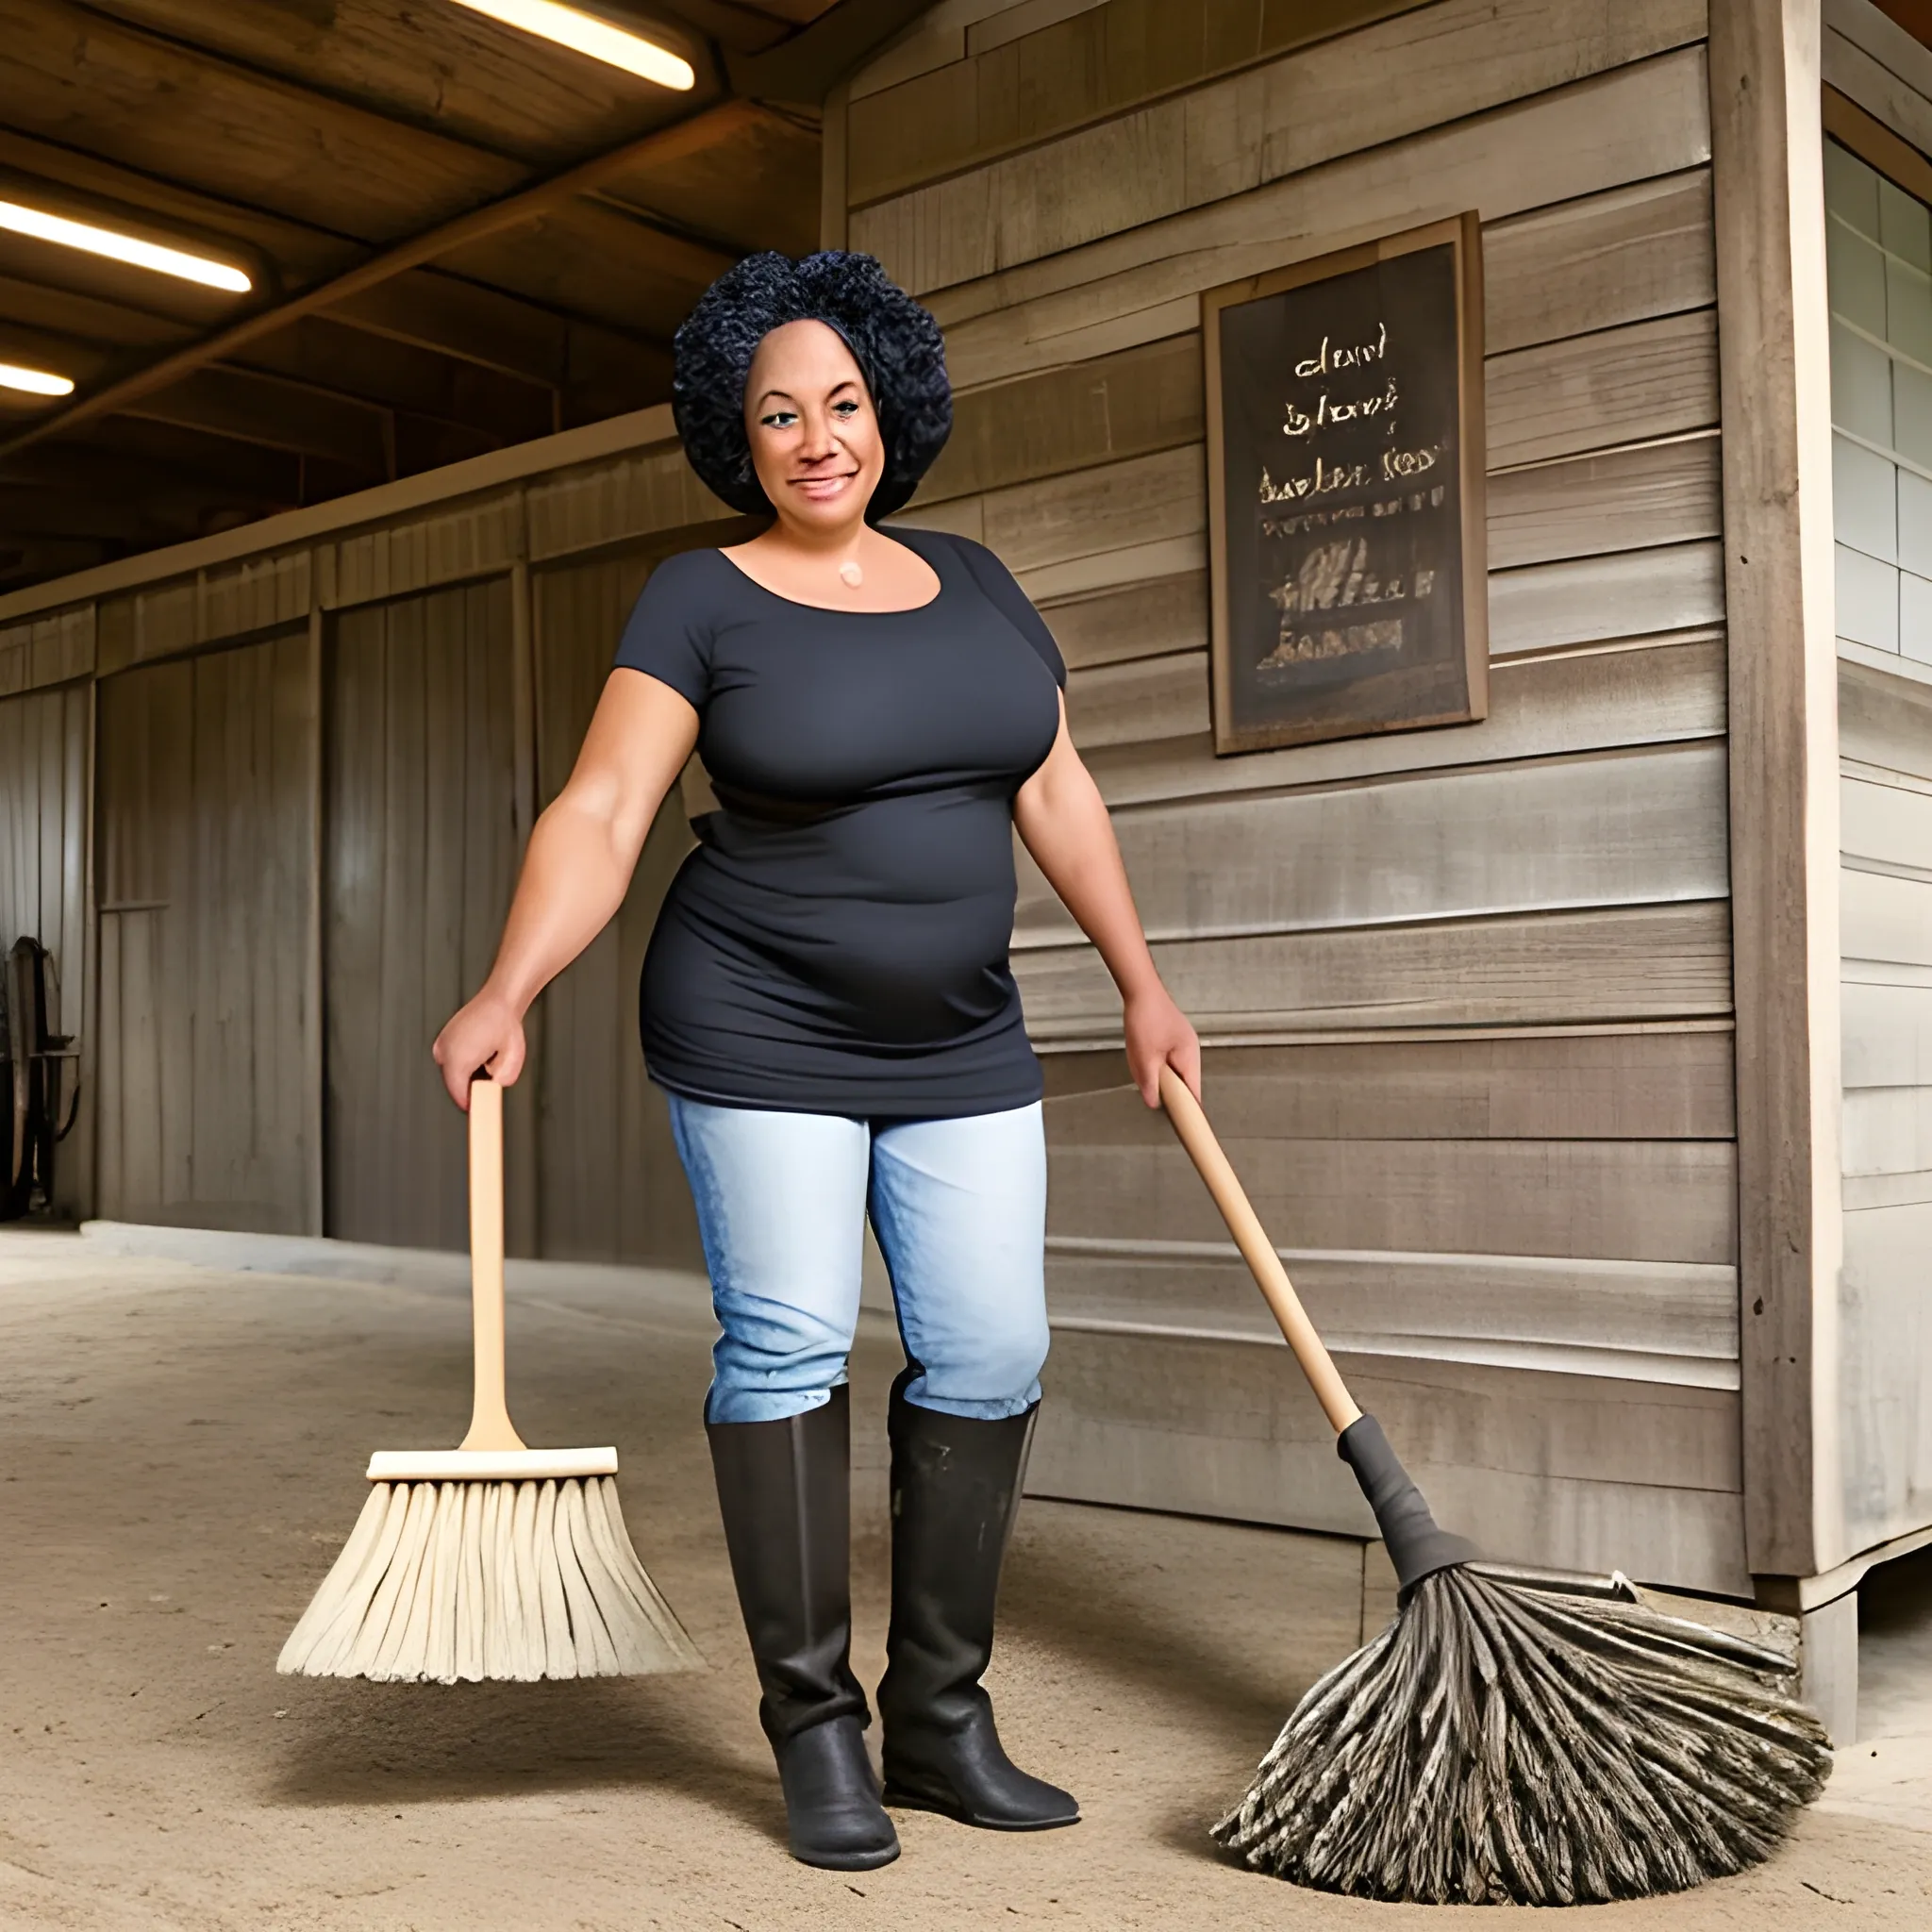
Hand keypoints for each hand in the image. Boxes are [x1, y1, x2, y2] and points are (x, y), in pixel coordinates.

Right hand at [432, 991, 526, 1107]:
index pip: (458, 1093)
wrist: (498, 1001)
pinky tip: (480, 1054)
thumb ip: (505, 1078)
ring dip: (467, 1075)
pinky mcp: (443, 1039)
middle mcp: (445, 1051)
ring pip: (452, 1072)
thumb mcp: (513, 1056)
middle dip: (470, 1088)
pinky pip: (451, 1061)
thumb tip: (494, 1086)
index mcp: (458, 1059)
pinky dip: (464, 1063)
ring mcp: (441, 1043)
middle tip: (487, 1091)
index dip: (469, 1104)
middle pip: (453, 1084)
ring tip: (488, 1060)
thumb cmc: (505, 1025)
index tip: (478, 1111)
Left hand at [1123, 984, 1199, 1108]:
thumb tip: (1154, 1103)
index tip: (1184, 1125)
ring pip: (1174, 1070)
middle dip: (1168, 1089)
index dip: (1189, 1110)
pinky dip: (1157, 1063)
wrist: (1141, 989)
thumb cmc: (1145, 1019)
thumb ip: (1150, 1082)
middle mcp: (1191, 1051)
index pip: (1194, 1092)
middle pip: (1185, 1082)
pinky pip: (1168, 1058)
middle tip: (1152, 1092)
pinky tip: (1143, 1056)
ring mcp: (1184, 1043)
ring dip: (1160, 1074)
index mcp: (1189, 1057)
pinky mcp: (1174, 1037)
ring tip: (1141, 1064)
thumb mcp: (1144, 1056)